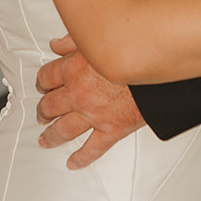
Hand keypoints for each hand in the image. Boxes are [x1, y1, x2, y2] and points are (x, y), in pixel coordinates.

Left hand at [36, 35, 144, 169]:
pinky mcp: (111, 130)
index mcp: (73, 69)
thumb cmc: (133, 51)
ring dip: (52, 136)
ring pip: (64, 130)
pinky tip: (73, 162)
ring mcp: (93, 114)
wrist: (159, 72)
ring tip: (46, 139)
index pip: (46, 78)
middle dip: (43, 111)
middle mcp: (78, 93)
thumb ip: (74, 40)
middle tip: (42, 114)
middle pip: (50, 106)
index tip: (42, 86)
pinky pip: (92, 149)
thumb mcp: (99, 38)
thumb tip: (57, 44)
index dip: (42, 83)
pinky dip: (81, 158)